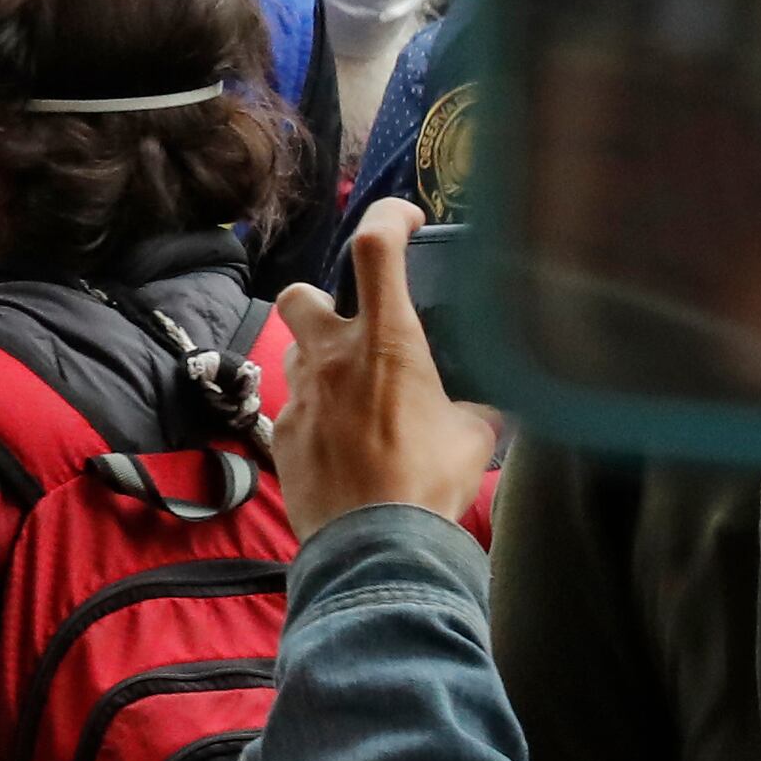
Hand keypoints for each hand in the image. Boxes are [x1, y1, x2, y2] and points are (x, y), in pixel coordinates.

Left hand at [275, 204, 495, 539]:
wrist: (371, 544)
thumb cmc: (427, 483)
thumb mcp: (472, 434)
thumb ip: (470, 405)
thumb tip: (479, 405)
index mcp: (387, 342)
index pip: (375, 248)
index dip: (387, 216)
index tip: (404, 218)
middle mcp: (332, 355)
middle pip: (301, 293)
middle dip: (320, 300)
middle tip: (351, 325)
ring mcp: (300, 392)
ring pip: (295, 351)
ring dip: (320, 360)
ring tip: (356, 394)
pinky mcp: (281, 430)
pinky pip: (295, 404)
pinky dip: (317, 411)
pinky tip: (343, 441)